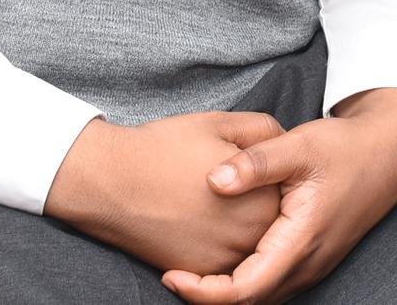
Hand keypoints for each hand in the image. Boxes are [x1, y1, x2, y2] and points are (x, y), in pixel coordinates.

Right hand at [45, 111, 287, 277]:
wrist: (111, 181)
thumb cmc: (165, 148)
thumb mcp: (222, 123)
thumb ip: (265, 132)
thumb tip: (283, 144)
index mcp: (263, 200)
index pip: (285, 190)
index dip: (264, 172)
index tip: (241, 160)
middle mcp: (250, 238)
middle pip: (267, 221)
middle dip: (251, 201)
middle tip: (217, 180)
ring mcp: (223, 260)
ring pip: (246, 244)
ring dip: (235, 224)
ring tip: (206, 201)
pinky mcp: (198, 273)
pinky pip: (220, 264)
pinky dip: (215, 244)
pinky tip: (196, 220)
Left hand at [160, 88, 396, 303]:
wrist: (388, 153)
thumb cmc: (342, 148)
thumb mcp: (298, 145)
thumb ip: (256, 162)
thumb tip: (213, 180)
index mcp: (301, 242)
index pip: (245, 291)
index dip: (204, 293)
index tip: (171, 275)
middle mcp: (307, 264)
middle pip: (250, 302)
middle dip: (208, 296)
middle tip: (169, 272)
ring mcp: (312, 266)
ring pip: (261, 297)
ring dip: (225, 292)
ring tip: (187, 270)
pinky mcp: (310, 259)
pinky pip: (272, 285)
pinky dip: (242, 282)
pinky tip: (220, 260)